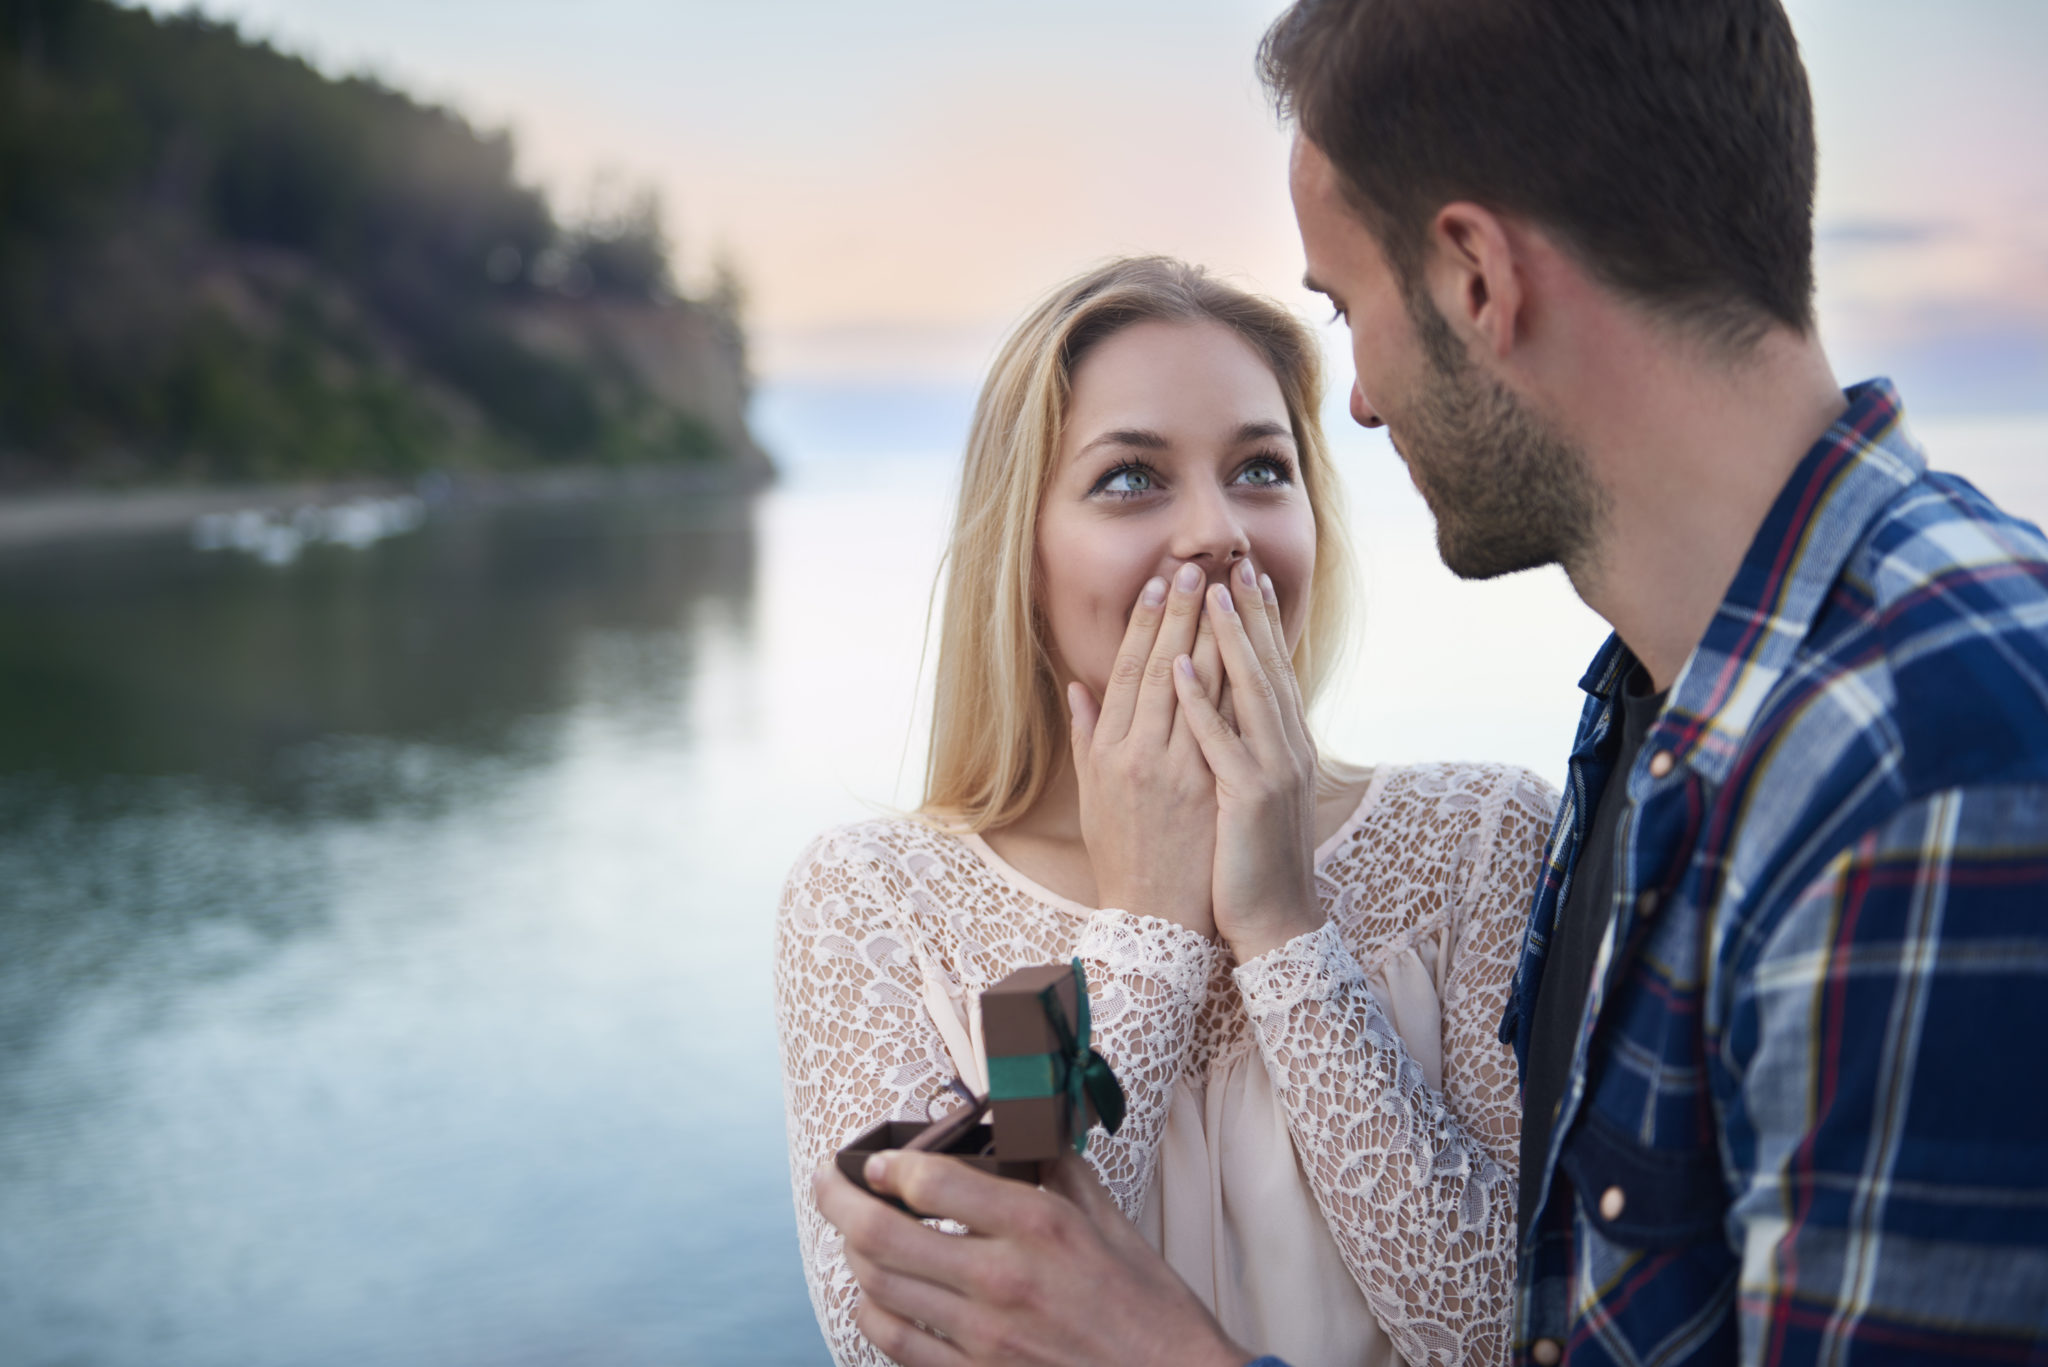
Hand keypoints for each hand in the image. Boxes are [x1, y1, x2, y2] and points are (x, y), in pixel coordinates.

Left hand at [812, 1150, 1252, 1366]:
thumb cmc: (1151, 1312)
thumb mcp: (1115, 1226)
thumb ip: (1062, 1175)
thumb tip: (1026, 1138)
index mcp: (1039, 1226)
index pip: (931, 1181)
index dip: (889, 1164)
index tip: (877, 1161)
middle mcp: (1002, 1279)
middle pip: (882, 1233)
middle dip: (838, 1201)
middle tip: (827, 1183)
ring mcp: (984, 1337)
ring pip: (880, 1287)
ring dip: (852, 1255)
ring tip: (851, 1236)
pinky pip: (897, 1344)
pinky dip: (874, 1313)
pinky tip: (877, 1297)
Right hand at [1067, 561, 1226, 934]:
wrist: (1157, 921)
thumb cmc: (1124, 859)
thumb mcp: (1093, 797)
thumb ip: (1087, 739)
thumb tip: (1078, 689)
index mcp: (1109, 752)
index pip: (1127, 671)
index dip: (1144, 625)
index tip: (1161, 585)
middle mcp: (1139, 754)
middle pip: (1162, 667)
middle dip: (1181, 615)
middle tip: (1198, 568)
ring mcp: (1178, 770)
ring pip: (1197, 689)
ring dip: (1213, 635)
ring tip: (1228, 592)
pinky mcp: (1210, 789)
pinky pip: (1223, 725)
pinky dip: (1232, 685)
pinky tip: (1243, 651)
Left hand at [1170, 561, 1322, 962]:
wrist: (1274, 921)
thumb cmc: (1247, 860)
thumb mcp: (1243, 794)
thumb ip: (1229, 746)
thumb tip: (1217, 717)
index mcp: (1282, 747)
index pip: (1268, 672)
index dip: (1256, 624)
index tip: (1241, 579)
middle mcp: (1285, 749)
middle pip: (1265, 667)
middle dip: (1247, 613)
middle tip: (1232, 562)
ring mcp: (1271, 769)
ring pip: (1247, 690)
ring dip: (1226, 637)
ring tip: (1205, 593)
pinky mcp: (1248, 796)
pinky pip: (1218, 738)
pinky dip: (1199, 698)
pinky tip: (1181, 663)